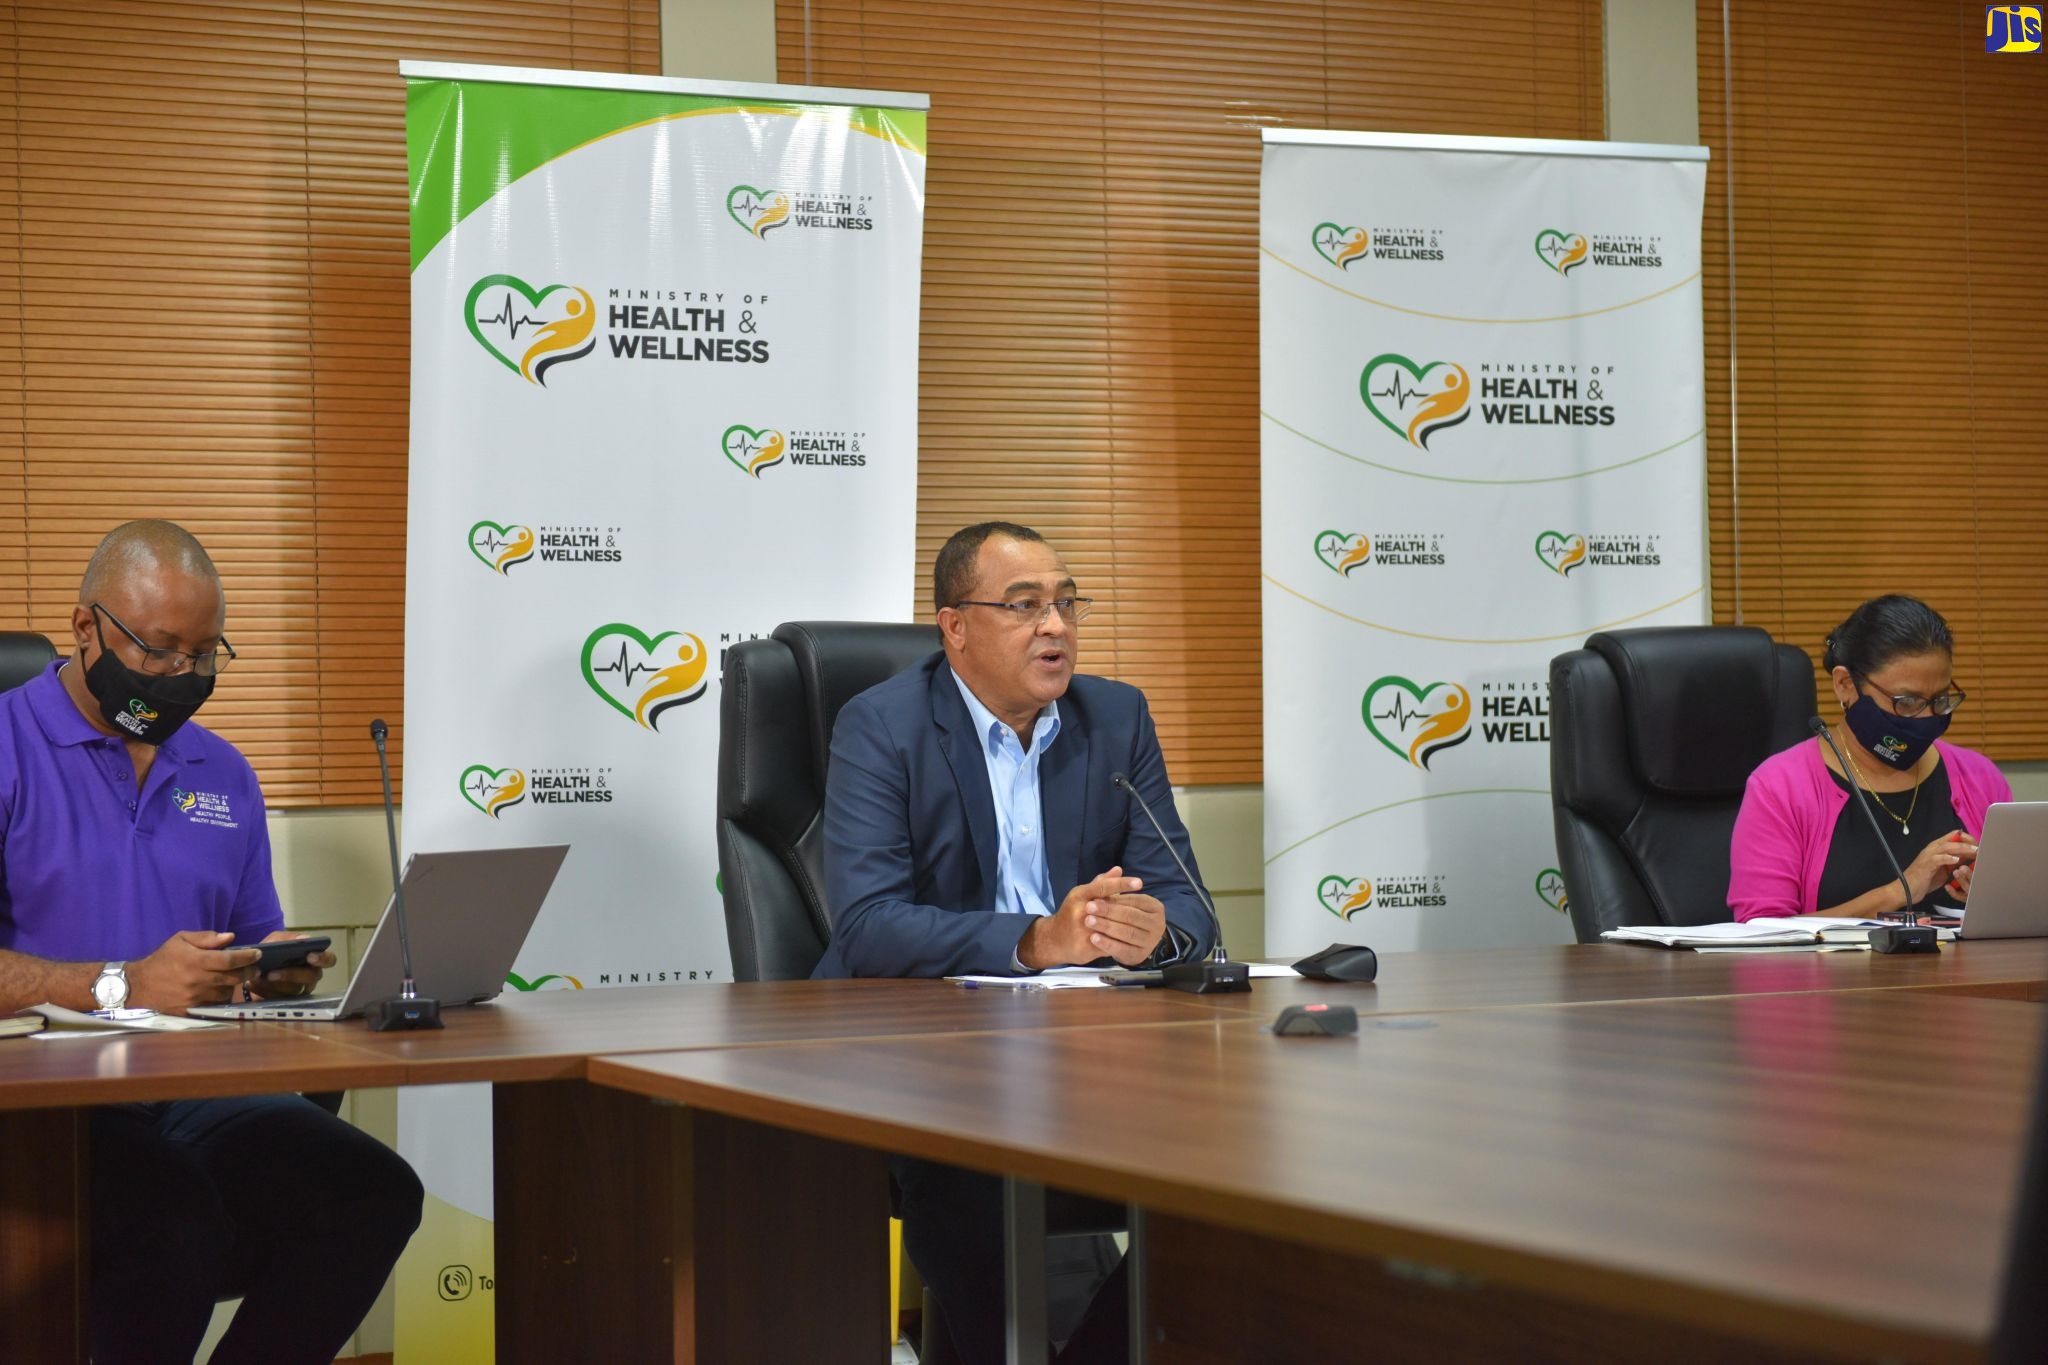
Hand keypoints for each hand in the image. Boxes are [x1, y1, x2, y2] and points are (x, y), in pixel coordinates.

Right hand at [125, 931, 261, 1011]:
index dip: (247, 956)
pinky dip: (222, 997)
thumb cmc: (163, 959)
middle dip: (248, 971)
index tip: (258, 954)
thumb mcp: (181, 940)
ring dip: (235, 985)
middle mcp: (197, 981)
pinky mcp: (192, 1010)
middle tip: (255, 967)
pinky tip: (222, 990)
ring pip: (227, 992)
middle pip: (233, 977)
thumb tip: (230, 937)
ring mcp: (195, 998)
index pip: (229, 959)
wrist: (140, 986)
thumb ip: (206, 938)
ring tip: (236, 977)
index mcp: (195, 961)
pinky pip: (216, 1004)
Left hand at [246, 932, 334, 999]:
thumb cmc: (270, 951)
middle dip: (291, 974)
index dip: (323, 959)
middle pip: (311, 977)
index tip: (310, 956)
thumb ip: (287, 939)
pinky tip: (253, 984)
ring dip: (274, 984)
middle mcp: (311, 975)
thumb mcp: (275, 940)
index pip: (329, 960)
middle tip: (272, 973)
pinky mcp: (285, 1001)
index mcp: (313, 958)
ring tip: (258, 977)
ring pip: (294, 990)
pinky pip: (278, 999)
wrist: (250, 969)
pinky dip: (263, 990)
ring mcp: (299, 990)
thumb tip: (303, 940)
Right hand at [1019, 867, 1163, 968]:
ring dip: (1127, 925)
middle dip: (1128, 907)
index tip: (1139, 882)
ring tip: (1143, 923)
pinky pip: (1108, 944)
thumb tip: (1118, 870)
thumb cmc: (1071, 913)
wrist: (1053, 939)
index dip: (1121, 884)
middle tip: (1147, 905)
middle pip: (1109, 908)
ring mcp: (1082, 930)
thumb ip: (1101, 883)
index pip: (1102, 886)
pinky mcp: (1085, 947)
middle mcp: (1079, 911)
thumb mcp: (1082, 895)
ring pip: (1111, 928)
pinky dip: (1119, 942)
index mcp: (1079, 895)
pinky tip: (1131, 940)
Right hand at [1902, 830, 1976, 905]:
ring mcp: (1928, 856)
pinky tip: (1956, 860)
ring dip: (1962, 848)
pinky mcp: (1926, 865)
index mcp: (1937, 849)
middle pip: (1952, 839)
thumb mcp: (1943, 869)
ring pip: (1947, 846)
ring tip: (1974, 851)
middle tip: (1981, 847)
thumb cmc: (1924, 880)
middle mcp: (1932, 849)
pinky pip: (1938, 859)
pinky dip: (1947, 858)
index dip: (1967, 839)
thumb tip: (1967, 857)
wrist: (1906, 889)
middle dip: (1968, 842)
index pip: (1954, 837)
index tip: (1979, 845)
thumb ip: (1953, 861)